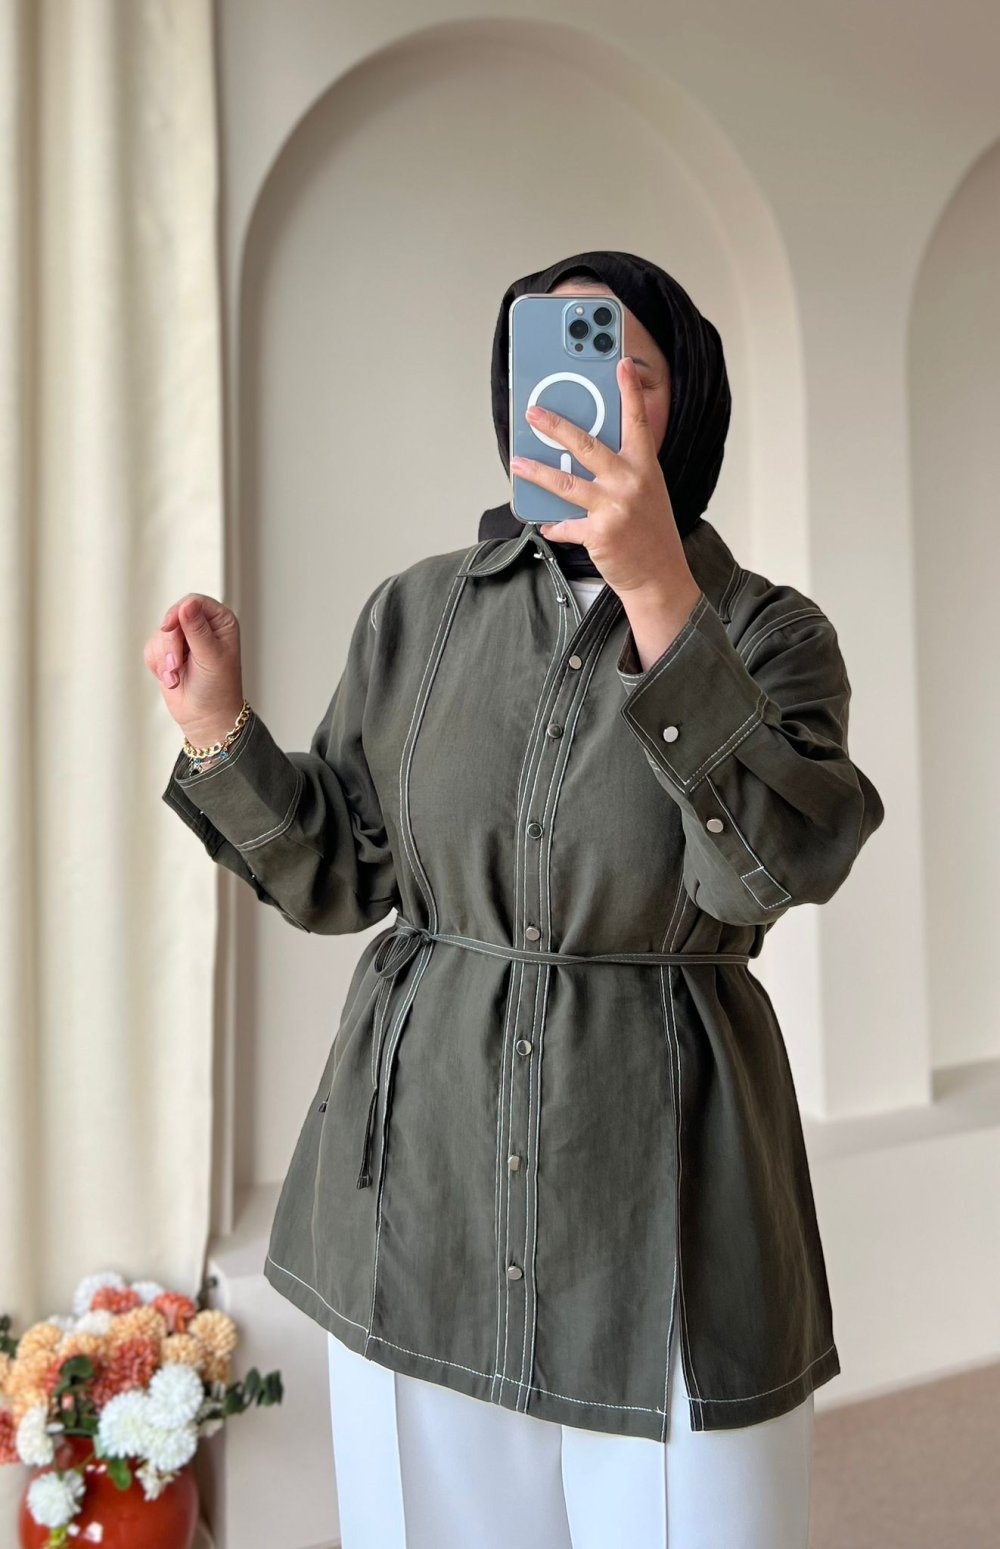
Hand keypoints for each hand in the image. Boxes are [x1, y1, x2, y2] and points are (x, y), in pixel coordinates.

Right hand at [144, 593, 244, 744]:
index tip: (168, 627)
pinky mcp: (169, 652)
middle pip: (173, 617)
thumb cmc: (217, 689)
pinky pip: (152, 648)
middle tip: (175, 665)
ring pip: (160, 634)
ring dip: (164, 659)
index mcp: (221, 622)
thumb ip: (197, 630)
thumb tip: (187, 605)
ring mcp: (185, 639)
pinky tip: (171, 679)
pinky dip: (157, 665)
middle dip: (170, 644)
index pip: (195, 602)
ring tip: (175, 677)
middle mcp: (203, 626)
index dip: (179, 612)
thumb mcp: (210, 657)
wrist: (205, 717)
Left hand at [510, 356, 699, 608]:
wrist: (660, 575)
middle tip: (534, 414)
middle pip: (587, 445)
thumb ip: (622, 470)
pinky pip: (565, 525)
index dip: (628, 391)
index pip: (636, 421)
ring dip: (536, 472)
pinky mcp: (600, 533)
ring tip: (518, 463)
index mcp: (645, 467)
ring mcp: (615, 507)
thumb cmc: (650, 532)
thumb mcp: (646, 492)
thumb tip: (582, 454)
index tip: (620, 363)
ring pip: (565, 483)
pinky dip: (552, 525)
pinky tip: (543, 523)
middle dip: (556, 426)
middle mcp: (631, 482)